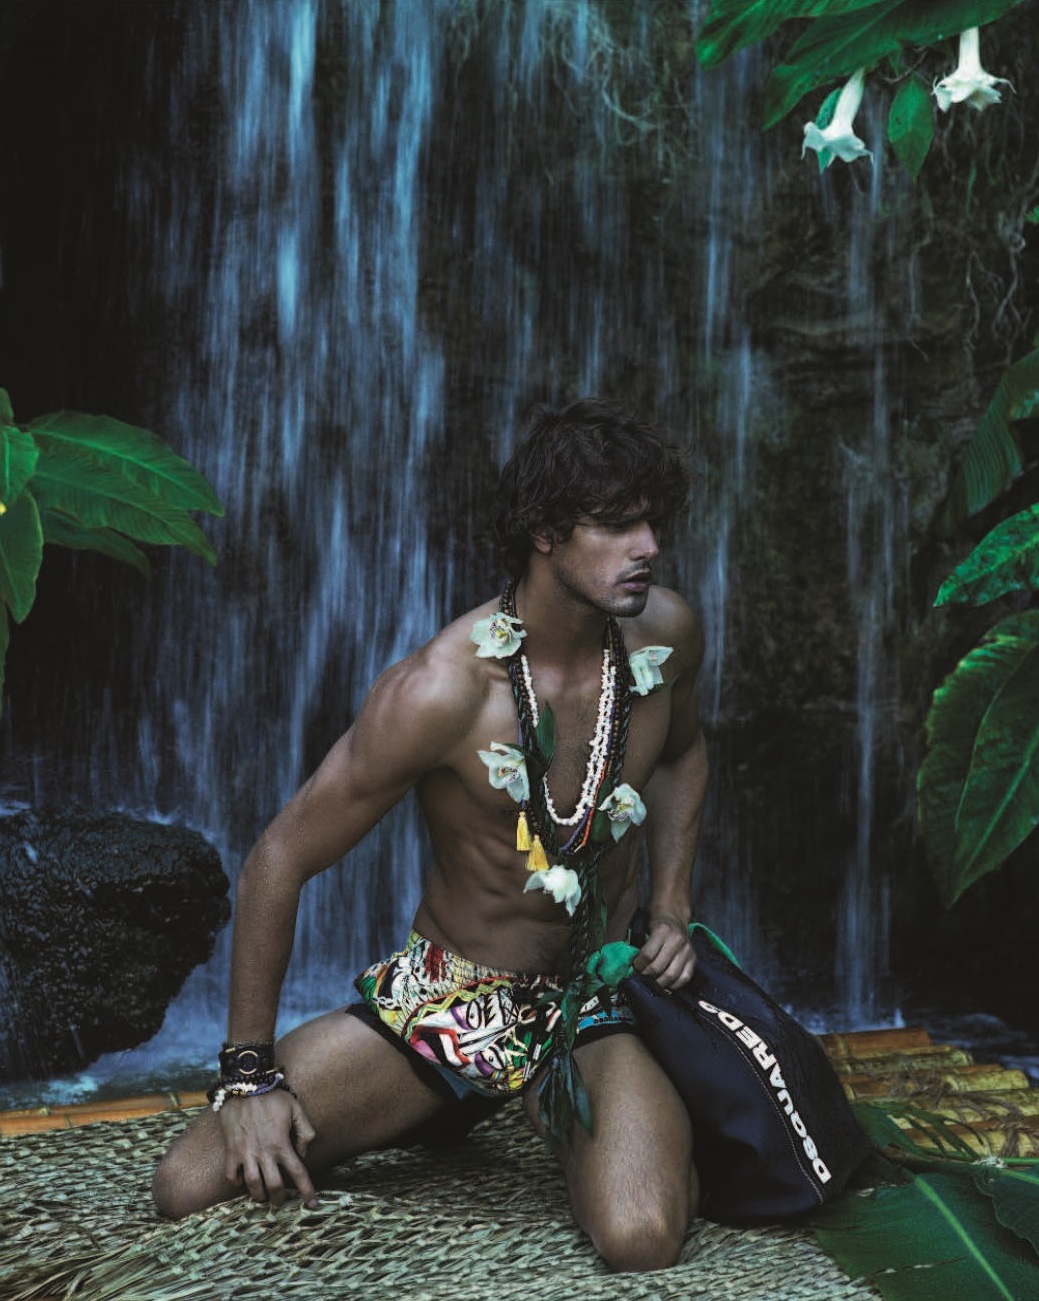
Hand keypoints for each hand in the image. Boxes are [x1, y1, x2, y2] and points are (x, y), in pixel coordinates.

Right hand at [220, 1087, 318, 1208]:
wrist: (245, 1086)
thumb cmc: (273, 1097)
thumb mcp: (296, 1109)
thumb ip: (305, 1132)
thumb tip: (303, 1153)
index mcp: (282, 1144)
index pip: (298, 1174)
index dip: (307, 1191)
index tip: (312, 1204)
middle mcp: (264, 1153)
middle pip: (274, 1187)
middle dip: (280, 1200)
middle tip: (282, 1201)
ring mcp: (246, 1154)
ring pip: (253, 1186)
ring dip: (260, 1195)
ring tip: (264, 1196)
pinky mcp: (231, 1152)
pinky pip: (232, 1176)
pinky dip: (237, 1183)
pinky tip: (243, 1181)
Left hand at [632, 915, 695, 989]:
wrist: (675, 919)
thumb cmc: (658, 925)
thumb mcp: (645, 928)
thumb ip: (639, 946)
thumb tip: (631, 966)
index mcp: (662, 930)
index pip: (647, 955)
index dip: (638, 965)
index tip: (634, 968)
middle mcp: (677, 940)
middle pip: (658, 967)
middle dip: (647, 976)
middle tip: (641, 978)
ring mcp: (687, 950)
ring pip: (671, 975)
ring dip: (659, 983)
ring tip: (652, 983)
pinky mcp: (694, 959)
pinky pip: (684, 978)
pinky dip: (674, 985)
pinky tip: (666, 984)